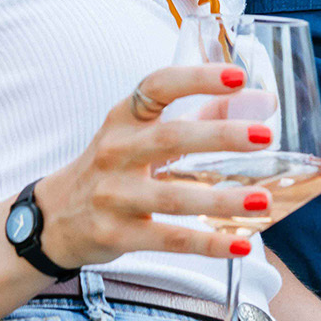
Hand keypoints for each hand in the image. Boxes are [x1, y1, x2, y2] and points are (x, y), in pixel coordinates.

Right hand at [31, 65, 274, 268]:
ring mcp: (114, 195)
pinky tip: (241, 243)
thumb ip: (201, 115)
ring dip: (222, 200)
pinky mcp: (117, 235)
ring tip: (262, 200)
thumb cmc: (112, 167)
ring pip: (174, 198)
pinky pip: (170, 240)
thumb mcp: (142, 134)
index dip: (197, 79)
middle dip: (221, 136)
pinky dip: (208, 243)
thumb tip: (260, 102)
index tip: (238, 76)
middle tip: (265, 135)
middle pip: (171, 139)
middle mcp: (115, 151)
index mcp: (124, 118)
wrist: (55, 217)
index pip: (158, 86)